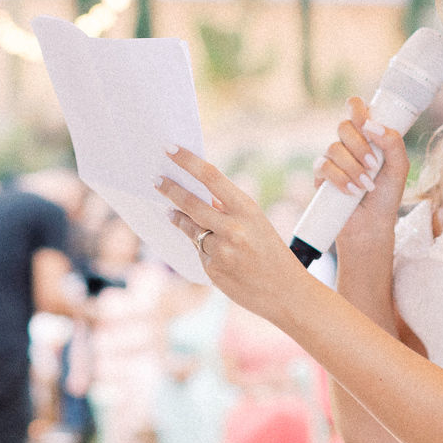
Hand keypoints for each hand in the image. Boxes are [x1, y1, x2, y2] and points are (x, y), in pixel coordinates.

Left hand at [155, 147, 306, 320]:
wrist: (287, 293)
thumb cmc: (272, 253)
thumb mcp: (257, 223)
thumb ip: (229, 209)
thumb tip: (200, 194)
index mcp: (247, 209)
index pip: (211, 177)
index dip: (187, 161)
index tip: (170, 149)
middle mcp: (232, 228)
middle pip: (190, 202)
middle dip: (169, 189)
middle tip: (156, 179)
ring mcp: (220, 250)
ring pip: (190, 228)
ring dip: (177, 218)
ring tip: (170, 211)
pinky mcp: (212, 269)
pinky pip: (198, 251)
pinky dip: (200, 246)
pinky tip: (210, 248)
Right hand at [313, 95, 409, 245]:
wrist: (371, 224)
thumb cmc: (387, 196)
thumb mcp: (400, 168)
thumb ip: (393, 143)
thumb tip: (372, 126)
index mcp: (367, 135)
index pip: (355, 107)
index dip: (357, 109)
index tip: (367, 124)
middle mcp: (348, 143)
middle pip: (343, 126)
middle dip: (360, 147)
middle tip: (374, 165)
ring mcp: (332, 158)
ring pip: (334, 147)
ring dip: (353, 167)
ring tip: (366, 185)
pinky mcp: (321, 174)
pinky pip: (324, 166)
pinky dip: (340, 179)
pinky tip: (352, 191)